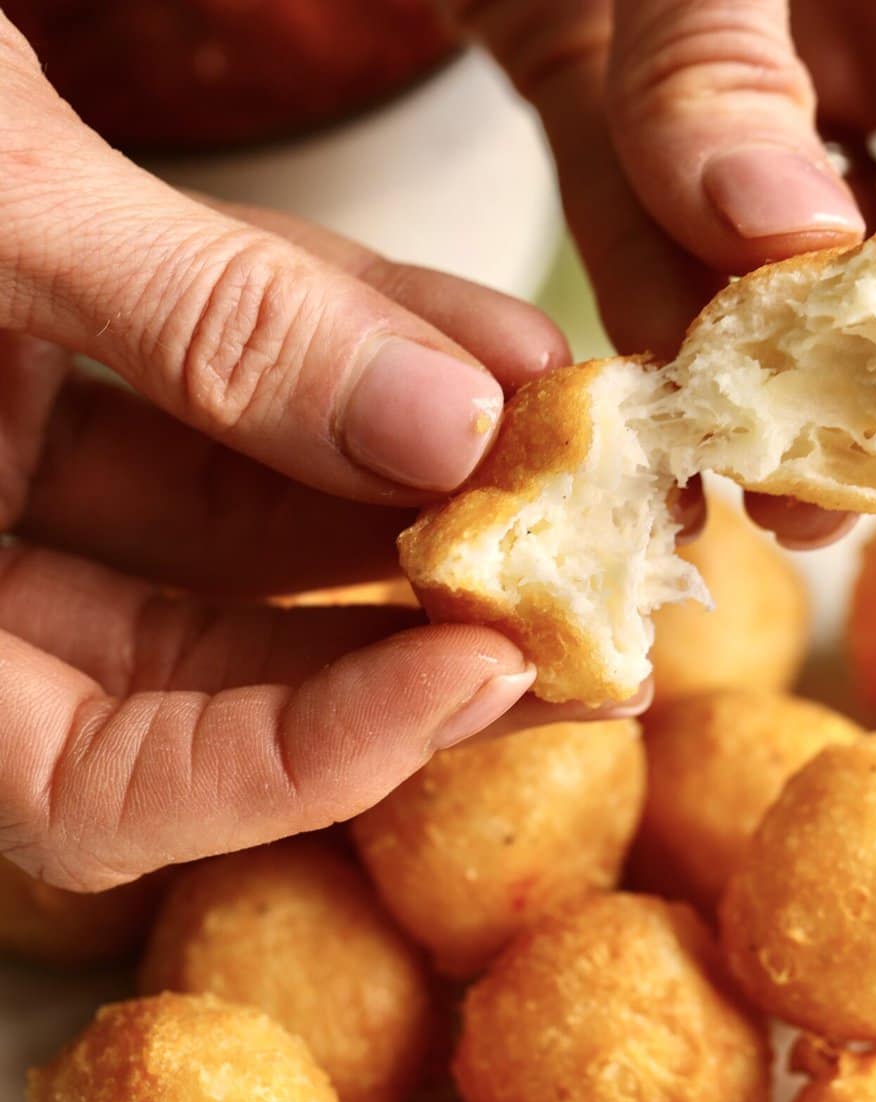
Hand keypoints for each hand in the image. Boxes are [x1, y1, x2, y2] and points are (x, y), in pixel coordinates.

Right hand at [0, 15, 579, 887]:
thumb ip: (200, 320)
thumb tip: (446, 416)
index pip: (94, 781)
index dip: (297, 759)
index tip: (472, 680)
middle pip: (201, 666)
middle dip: (406, 632)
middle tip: (595, 600)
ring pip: (232, 521)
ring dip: (414, 487)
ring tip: (579, 457)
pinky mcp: (45, 346)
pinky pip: (222, 383)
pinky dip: (354, 362)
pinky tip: (490, 342)